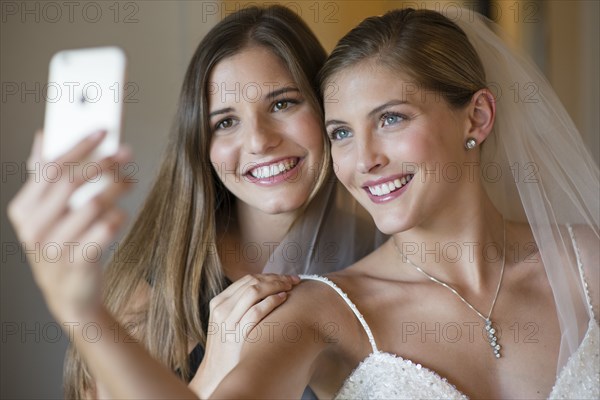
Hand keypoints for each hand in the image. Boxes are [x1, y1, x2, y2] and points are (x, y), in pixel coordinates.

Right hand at [7, 130, 132, 322]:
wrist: (69, 296)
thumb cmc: (59, 244)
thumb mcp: (44, 212)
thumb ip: (43, 176)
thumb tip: (43, 136)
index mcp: (23, 210)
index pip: (50, 169)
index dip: (78, 146)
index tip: (102, 131)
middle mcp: (34, 229)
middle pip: (72, 183)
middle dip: (103, 163)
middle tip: (126, 153)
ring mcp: (55, 248)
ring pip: (92, 205)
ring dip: (116, 188)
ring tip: (130, 182)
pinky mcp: (79, 262)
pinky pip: (105, 230)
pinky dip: (117, 217)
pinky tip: (122, 213)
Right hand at [189, 273, 300, 397]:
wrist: (216, 372)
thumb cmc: (228, 345)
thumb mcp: (227, 320)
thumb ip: (240, 304)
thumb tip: (266, 288)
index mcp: (219, 302)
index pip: (246, 280)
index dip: (268, 275)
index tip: (285, 277)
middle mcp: (222, 309)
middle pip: (252, 282)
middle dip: (275, 278)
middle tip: (292, 280)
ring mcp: (229, 321)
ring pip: (254, 291)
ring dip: (276, 285)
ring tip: (290, 287)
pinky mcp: (238, 334)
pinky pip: (257, 311)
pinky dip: (272, 301)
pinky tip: (283, 298)